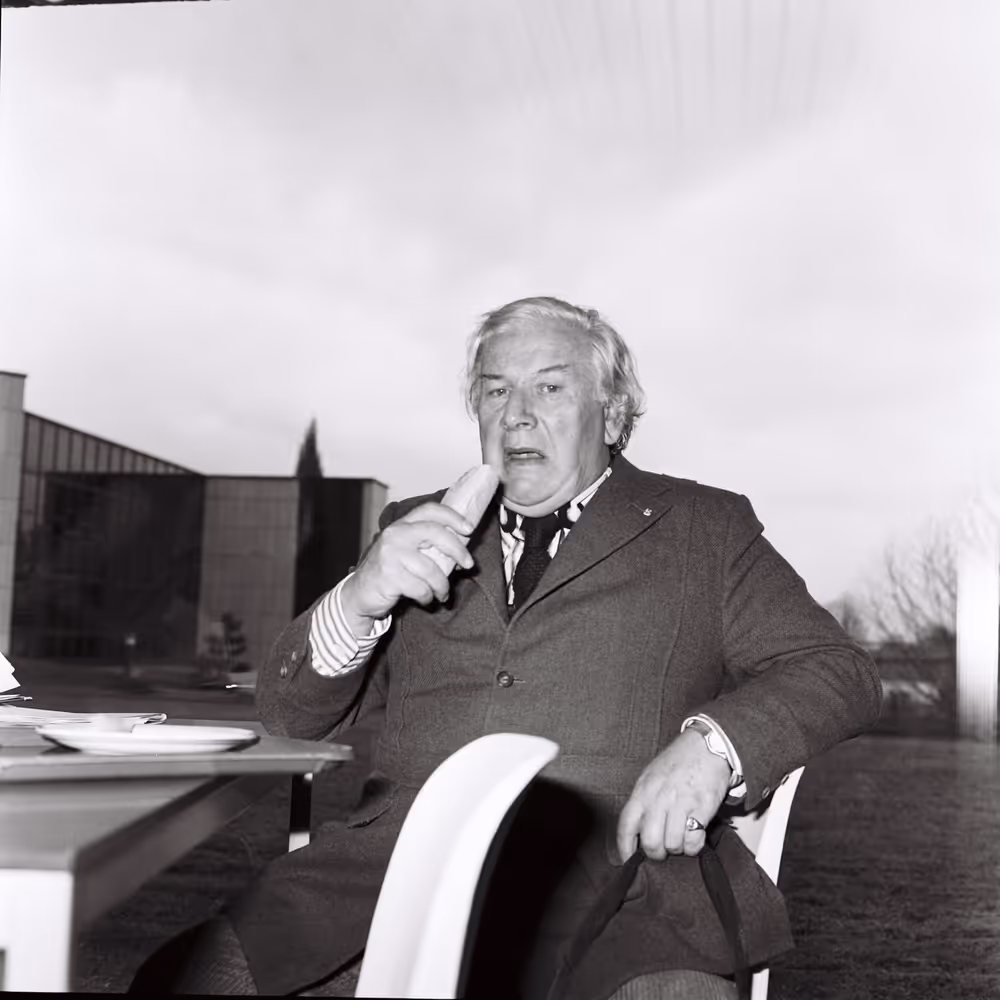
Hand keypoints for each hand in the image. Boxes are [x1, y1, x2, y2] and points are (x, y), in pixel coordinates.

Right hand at [341, 503, 475, 627]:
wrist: (359, 593)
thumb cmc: (390, 572)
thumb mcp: (406, 552)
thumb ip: (427, 545)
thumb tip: (462, 548)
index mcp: (402, 525)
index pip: (430, 510)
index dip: (452, 516)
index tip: (469, 528)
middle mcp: (395, 534)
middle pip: (436, 533)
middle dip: (458, 550)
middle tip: (469, 564)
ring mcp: (390, 554)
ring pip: (431, 569)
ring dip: (442, 586)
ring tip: (442, 594)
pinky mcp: (389, 575)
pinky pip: (421, 588)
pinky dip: (427, 597)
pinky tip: (425, 599)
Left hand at [616, 729, 730, 861]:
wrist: (707, 746)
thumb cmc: (678, 762)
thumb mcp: (652, 776)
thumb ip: (644, 801)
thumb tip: (637, 830)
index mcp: (643, 790)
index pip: (626, 825)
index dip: (625, 847)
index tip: (628, 859)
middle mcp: (659, 797)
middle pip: (650, 841)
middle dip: (656, 853)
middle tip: (663, 850)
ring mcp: (681, 802)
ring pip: (672, 844)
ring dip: (677, 848)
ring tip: (681, 838)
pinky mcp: (701, 807)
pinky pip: (693, 840)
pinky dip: (693, 846)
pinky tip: (694, 837)